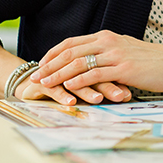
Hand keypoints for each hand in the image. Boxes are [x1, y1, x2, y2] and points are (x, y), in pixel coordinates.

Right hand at [14, 76, 128, 105]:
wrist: (32, 83)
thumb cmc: (64, 84)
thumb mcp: (86, 83)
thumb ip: (104, 84)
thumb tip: (128, 95)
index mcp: (86, 60)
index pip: (106, 69)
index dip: (119, 80)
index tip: (130, 93)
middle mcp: (72, 65)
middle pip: (92, 72)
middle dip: (108, 85)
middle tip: (121, 96)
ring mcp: (56, 73)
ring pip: (74, 80)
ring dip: (87, 90)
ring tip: (99, 99)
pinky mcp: (41, 83)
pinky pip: (53, 89)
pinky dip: (63, 95)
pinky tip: (71, 102)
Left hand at [31, 30, 162, 96]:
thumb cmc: (152, 60)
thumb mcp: (125, 50)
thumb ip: (106, 53)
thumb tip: (90, 61)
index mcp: (107, 37)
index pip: (71, 42)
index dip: (52, 54)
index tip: (40, 64)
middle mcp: (108, 43)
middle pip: (70, 52)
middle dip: (49, 65)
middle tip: (34, 77)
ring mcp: (116, 55)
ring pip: (79, 63)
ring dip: (58, 74)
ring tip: (44, 84)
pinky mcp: (124, 69)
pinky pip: (95, 74)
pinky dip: (79, 81)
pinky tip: (68, 88)